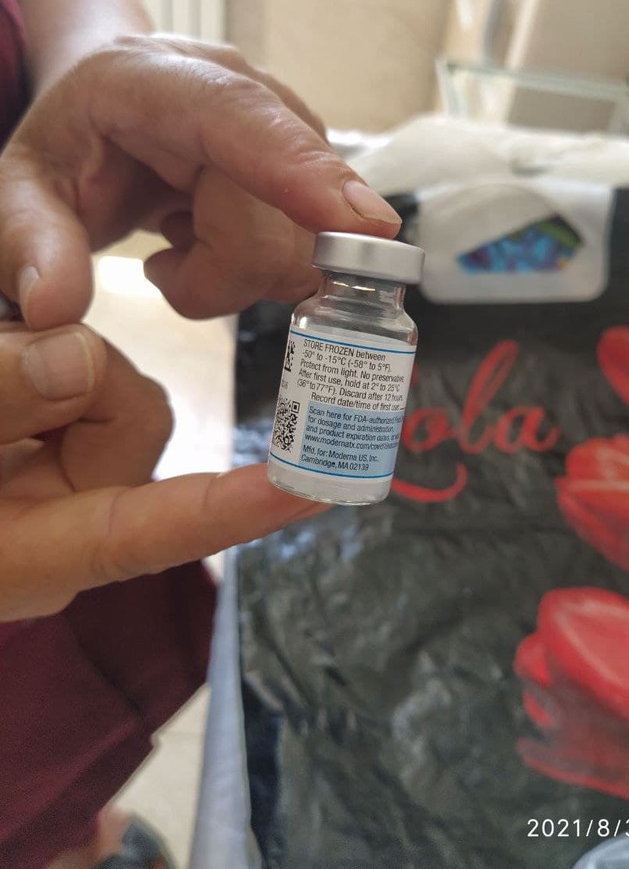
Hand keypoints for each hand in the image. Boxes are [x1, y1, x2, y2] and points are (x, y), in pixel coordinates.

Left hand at [0, 34, 399, 328]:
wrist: (115, 107)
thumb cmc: (74, 142)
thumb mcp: (26, 187)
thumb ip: (31, 242)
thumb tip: (53, 310)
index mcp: (157, 80)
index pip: (241, 120)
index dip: (302, 173)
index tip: (363, 225)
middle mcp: (241, 91)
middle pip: (275, 227)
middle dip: (219, 276)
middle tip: (161, 262)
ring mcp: (287, 127)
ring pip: (302, 250)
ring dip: (237, 275)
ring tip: (182, 238)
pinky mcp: (312, 162)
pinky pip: (309, 249)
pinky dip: (258, 267)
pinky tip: (214, 233)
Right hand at [0, 321, 322, 619]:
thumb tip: (77, 359)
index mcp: (37, 552)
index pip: (154, 530)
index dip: (235, 509)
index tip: (313, 490)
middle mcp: (67, 520)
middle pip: (131, 412)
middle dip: (68, 369)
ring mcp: (58, 480)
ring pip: (103, 382)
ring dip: (40, 358)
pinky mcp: (49, 444)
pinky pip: (72, 377)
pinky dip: (34, 360)